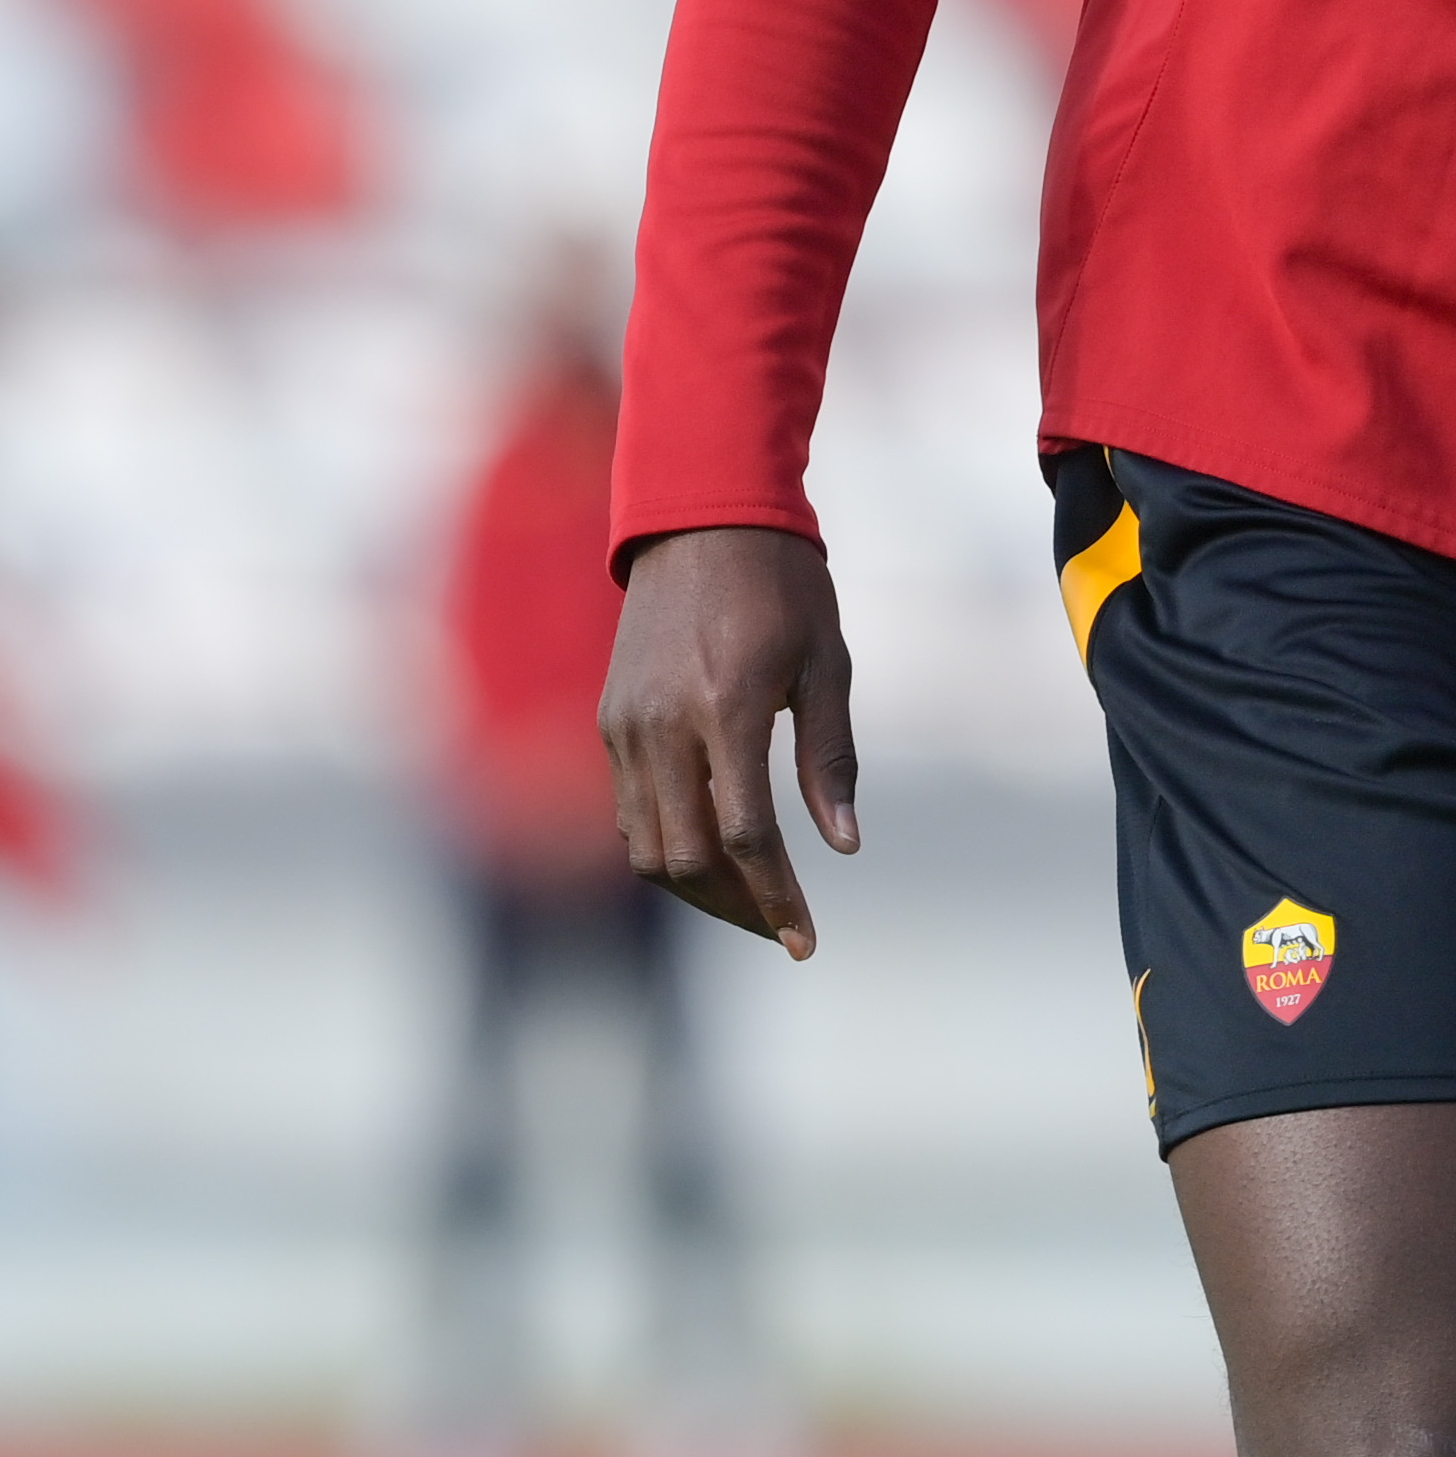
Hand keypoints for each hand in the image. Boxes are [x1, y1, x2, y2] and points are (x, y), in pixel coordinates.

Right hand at [601, 526, 860, 956]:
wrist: (700, 514)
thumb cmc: (781, 584)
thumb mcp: (825, 663)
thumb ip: (831, 758)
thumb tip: (845, 846)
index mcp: (726, 708)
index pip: (746, 837)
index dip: (777, 899)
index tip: (805, 942)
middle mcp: (663, 725)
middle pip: (685, 860)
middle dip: (737, 908)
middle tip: (782, 928)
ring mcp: (626, 726)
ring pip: (646, 848)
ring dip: (698, 889)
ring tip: (752, 900)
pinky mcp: (610, 721)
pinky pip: (630, 812)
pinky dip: (668, 847)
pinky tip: (714, 850)